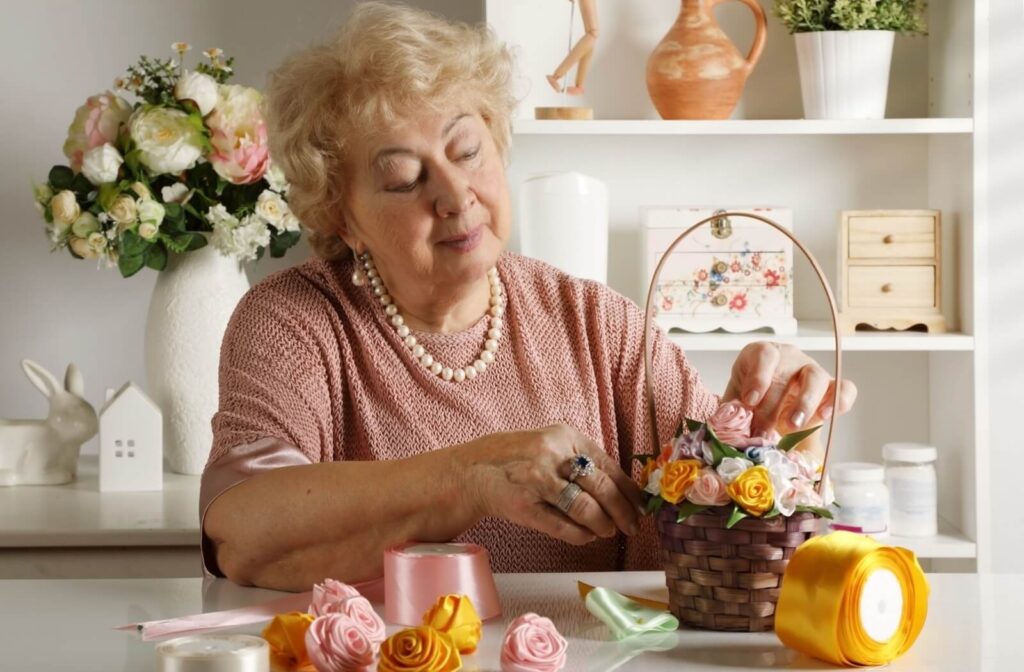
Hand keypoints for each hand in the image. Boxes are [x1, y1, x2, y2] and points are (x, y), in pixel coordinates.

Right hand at [454, 424, 642, 545]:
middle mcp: (552, 454)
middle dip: (622, 511)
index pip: (607, 465)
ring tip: (607, 531)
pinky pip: (562, 526)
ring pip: (585, 508)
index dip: (628, 490)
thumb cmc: (519, 459)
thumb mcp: (551, 446)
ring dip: (602, 524)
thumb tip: (625, 492)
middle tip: (631, 526)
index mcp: (564, 436)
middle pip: (600, 487)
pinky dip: (580, 535)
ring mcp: (536, 480)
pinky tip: (586, 536)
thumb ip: (582, 461)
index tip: (640, 507)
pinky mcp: (524, 506)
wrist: (473, 470)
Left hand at [723, 342, 856, 436]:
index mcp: (762, 354)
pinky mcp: (830, 387)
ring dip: (805, 403)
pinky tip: (825, 417)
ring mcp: (811, 370)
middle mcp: (789, 357)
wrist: (770, 406)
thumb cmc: (750, 397)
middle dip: (772, 406)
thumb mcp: (735, 399)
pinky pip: (844, 388)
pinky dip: (838, 401)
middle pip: (786, 374)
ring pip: (816, 377)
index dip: (758, 378)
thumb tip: (729, 424)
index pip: (765, 355)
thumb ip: (733, 409)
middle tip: (762, 430)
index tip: (750, 401)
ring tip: (793, 425)